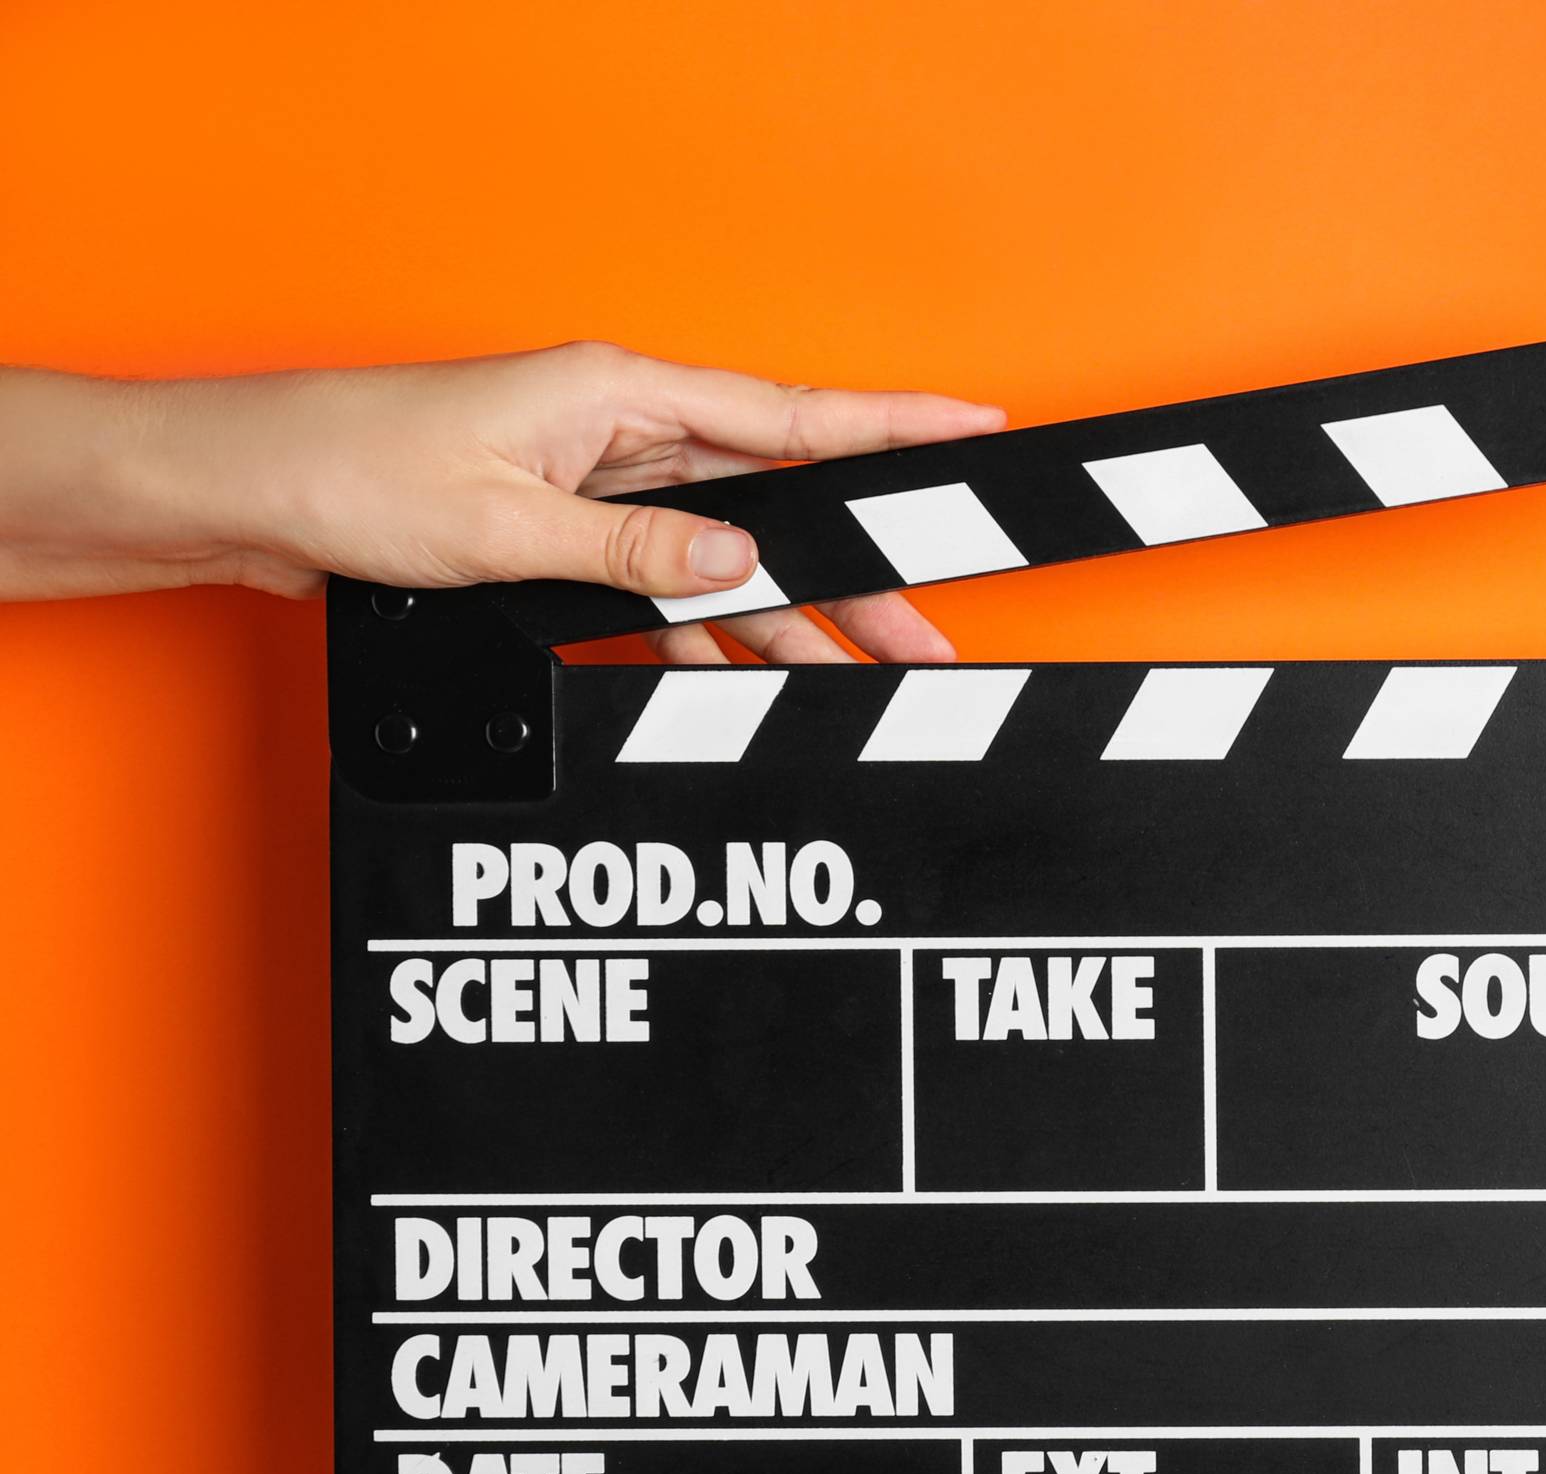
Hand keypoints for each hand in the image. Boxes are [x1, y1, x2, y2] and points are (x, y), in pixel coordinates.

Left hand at [0, 343, 1005, 661]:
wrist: (238, 494)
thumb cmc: (343, 475)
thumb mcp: (504, 527)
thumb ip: (635, 552)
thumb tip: (742, 565)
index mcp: (615, 393)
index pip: (788, 415)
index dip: (891, 429)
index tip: (975, 429)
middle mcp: (615, 429)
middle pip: (776, 503)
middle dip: (859, 569)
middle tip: (929, 629)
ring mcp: (593, 480)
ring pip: (729, 556)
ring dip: (789, 617)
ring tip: (861, 675)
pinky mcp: (564, 529)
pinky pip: (667, 583)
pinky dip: (707, 630)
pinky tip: (750, 671)